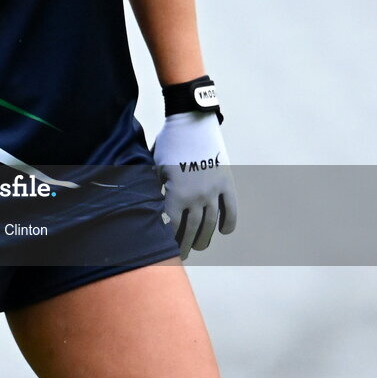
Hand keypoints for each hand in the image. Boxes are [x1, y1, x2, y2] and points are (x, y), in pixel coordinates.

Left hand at [151, 111, 236, 259]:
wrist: (191, 122)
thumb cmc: (168, 144)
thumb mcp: (155, 166)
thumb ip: (153, 188)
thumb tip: (145, 207)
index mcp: (176, 194)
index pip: (172, 226)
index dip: (169, 240)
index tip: (166, 250)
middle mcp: (197, 196)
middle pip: (192, 229)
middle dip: (186, 244)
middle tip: (182, 255)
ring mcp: (213, 190)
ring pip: (211, 223)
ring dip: (206, 238)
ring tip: (200, 246)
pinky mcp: (226, 182)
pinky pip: (231, 207)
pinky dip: (229, 221)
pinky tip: (224, 231)